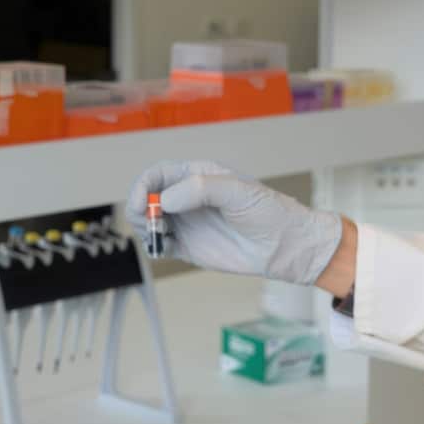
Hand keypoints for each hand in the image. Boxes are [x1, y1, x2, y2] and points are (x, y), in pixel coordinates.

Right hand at [126, 160, 343, 286]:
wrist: (285, 247)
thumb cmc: (269, 212)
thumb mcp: (238, 192)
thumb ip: (201, 190)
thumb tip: (166, 199)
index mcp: (198, 175)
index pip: (159, 173)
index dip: (143, 185)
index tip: (140, 202)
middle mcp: (188, 197)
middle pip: (148, 196)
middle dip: (139, 207)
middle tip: (147, 221)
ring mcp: (187, 222)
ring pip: (150, 221)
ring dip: (144, 227)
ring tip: (160, 236)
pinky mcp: (189, 247)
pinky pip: (161, 244)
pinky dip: (154, 246)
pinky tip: (164, 249)